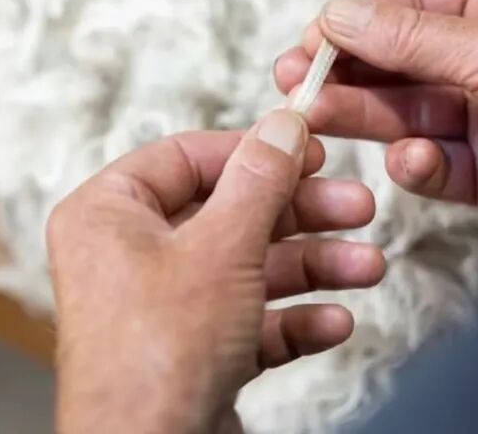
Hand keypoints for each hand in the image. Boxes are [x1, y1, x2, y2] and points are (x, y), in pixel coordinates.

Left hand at [47, 110, 385, 433]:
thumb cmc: (158, 354)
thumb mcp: (222, 246)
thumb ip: (259, 179)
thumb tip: (284, 123)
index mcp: (109, 213)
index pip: (188, 158)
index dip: (254, 150)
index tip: (311, 149)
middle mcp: (130, 255)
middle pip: (230, 213)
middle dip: (301, 215)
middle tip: (359, 207)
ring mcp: (162, 305)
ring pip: (248, 268)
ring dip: (312, 268)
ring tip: (368, 267)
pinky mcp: (191, 350)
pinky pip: (247, 320)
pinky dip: (292, 320)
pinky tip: (335, 322)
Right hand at [275, 0, 477, 233]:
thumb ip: (411, 38)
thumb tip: (338, 13)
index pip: (405, 5)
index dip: (352, 24)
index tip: (309, 44)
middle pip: (394, 60)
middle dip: (345, 73)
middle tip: (295, 85)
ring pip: (402, 112)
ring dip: (363, 117)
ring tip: (317, 121)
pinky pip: (430, 162)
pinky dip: (416, 165)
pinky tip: (415, 163)